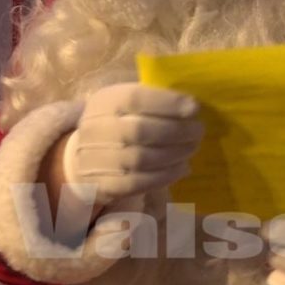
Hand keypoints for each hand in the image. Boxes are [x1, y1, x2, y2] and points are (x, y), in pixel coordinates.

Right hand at [62, 82, 203, 205]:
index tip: (194, 108)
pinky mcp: (103, 185)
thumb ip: (155, 99)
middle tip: (198, 131)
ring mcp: (95, 160)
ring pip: (140, 159)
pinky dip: (166, 175)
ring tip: (192, 147)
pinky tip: (182, 167)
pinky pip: (138, 183)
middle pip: (139, 130)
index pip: (135, 99)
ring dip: (174, 154)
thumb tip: (191, 104)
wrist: (86, 153)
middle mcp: (95, 129)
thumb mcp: (128, 100)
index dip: (168, 103)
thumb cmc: (120, 120)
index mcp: (104, 101)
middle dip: (176, 131)